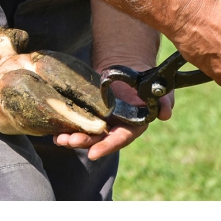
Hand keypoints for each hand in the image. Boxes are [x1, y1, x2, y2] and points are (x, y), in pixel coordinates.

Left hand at [52, 79, 173, 160]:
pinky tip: (55, 130)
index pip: (120, 139)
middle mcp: (115, 127)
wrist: (129, 67)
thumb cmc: (147, 80)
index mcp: (132, 126)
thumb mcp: (160, 90)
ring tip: (59, 138)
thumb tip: (165, 114)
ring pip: (86, 132)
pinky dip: (66, 126)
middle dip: (84, 142)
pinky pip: (77, 121)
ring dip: (72, 137)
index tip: (92, 153)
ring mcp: (101, 120)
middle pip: (99, 139)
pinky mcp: (89, 110)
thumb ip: (164, 102)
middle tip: (69, 141)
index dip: (107, 146)